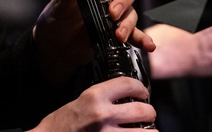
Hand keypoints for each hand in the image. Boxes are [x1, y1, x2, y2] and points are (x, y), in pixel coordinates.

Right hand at [27, 77, 154, 130]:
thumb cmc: (61, 124)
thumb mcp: (81, 101)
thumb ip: (103, 98)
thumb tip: (126, 98)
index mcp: (94, 97)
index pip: (128, 84)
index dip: (140, 88)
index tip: (143, 92)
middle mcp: (102, 115)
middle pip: (142, 110)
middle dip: (150, 112)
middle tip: (149, 114)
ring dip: (150, 131)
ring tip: (147, 130)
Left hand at [33, 0, 155, 80]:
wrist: (57, 45)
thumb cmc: (58, 17)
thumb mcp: (60, 2)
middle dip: (124, 0)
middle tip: (112, 13)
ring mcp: (116, 14)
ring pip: (132, 11)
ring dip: (127, 23)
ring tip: (118, 35)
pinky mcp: (118, 32)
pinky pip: (135, 34)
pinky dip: (142, 39)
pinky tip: (148, 45)